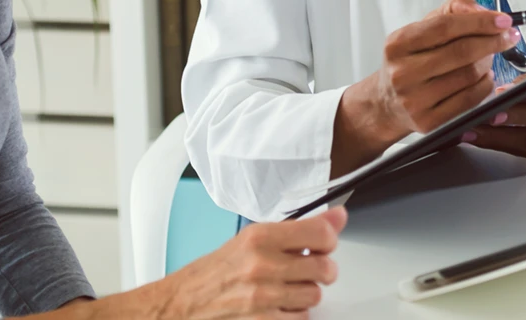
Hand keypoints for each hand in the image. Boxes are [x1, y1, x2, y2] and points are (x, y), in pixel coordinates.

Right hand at [159, 207, 346, 318]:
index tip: (325, 241)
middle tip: (308, 266)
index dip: (329, 239)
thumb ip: (298, 228)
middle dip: (321, 268)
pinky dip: (295, 313)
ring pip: (315, 295)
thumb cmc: (220, 269)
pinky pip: (302, 319)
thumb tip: (337, 217)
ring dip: (306, 292)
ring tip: (287, 286)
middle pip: (325, 268)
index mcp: (260, 236)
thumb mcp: (254, 238)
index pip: (320, 233)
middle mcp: (263, 265)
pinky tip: (280, 304)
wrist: (188, 302)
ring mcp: (264, 297)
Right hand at [377, 0, 522, 135]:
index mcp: (398, 43)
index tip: (503, 20)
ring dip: (488, 63)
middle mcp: (403, 72)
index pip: (445, 27)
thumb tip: (480, 10)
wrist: (387, 102)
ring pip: (468, 76)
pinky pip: (470, 100)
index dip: (478, 22)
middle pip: (460, 52)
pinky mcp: (429, 121)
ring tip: (489, 56)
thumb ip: (451, 11)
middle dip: (492, 42)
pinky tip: (484, 77)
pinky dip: (485, 86)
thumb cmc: (409, 60)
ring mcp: (415, 99)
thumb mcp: (421, 29)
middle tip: (508, 37)